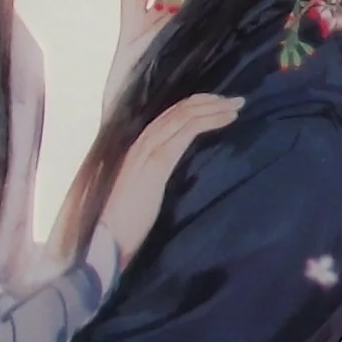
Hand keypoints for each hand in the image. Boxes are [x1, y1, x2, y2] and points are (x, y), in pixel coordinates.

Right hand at [94, 92, 242, 260]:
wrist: (105, 240)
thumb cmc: (124, 226)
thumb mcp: (143, 193)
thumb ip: (154, 176)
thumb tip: (173, 172)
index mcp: (137, 149)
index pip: (168, 117)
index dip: (195, 107)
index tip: (219, 105)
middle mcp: (140, 143)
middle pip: (178, 110)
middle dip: (209, 101)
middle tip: (235, 100)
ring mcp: (147, 150)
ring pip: (183, 115)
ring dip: (213, 107)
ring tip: (237, 105)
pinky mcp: (156, 162)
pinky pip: (186, 131)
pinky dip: (209, 120)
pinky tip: (227, 119)